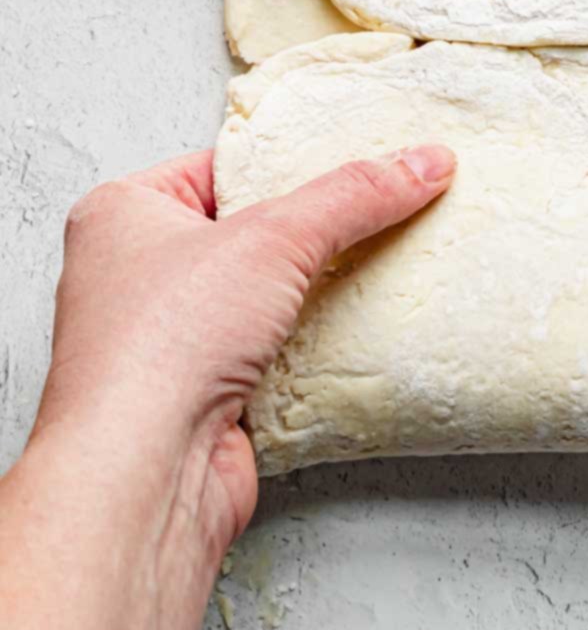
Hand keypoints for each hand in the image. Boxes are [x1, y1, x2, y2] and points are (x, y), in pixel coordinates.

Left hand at [33, 142, 455, 562]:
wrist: (145, 473)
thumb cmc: (161, 344)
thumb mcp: (273, 238)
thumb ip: (353, 195)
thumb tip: (422, 163)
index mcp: (123, 212)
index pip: (224, 166)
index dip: (291, 162)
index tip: (359, 156)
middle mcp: (137, 273)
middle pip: (252, 231)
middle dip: (316, 230)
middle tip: (381, 206)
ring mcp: (171, 338)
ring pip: (267, 295)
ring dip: (319, 291)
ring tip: (385, 262)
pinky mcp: (206, 394)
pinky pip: (277, 351)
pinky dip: (316, 344)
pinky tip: (361, 329)